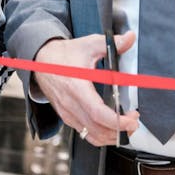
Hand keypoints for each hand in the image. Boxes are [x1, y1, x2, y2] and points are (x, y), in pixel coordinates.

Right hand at [33, 33, 139, 147]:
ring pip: (92, 136)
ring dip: (112, 136)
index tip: (132, 120)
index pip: (97, 113)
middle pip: (97, 129)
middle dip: (120, 130)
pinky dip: (101, 135)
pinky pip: (85, 134)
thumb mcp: (88, 44)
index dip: (117, 121)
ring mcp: (67, 113)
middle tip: (134, 122)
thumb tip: (129, 38)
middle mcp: (70, 104)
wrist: (41, 61)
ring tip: (125, 126)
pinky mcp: (67, 117)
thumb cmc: (64, 54)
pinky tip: (111, 128)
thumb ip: (111, 44)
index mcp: (76, 87)